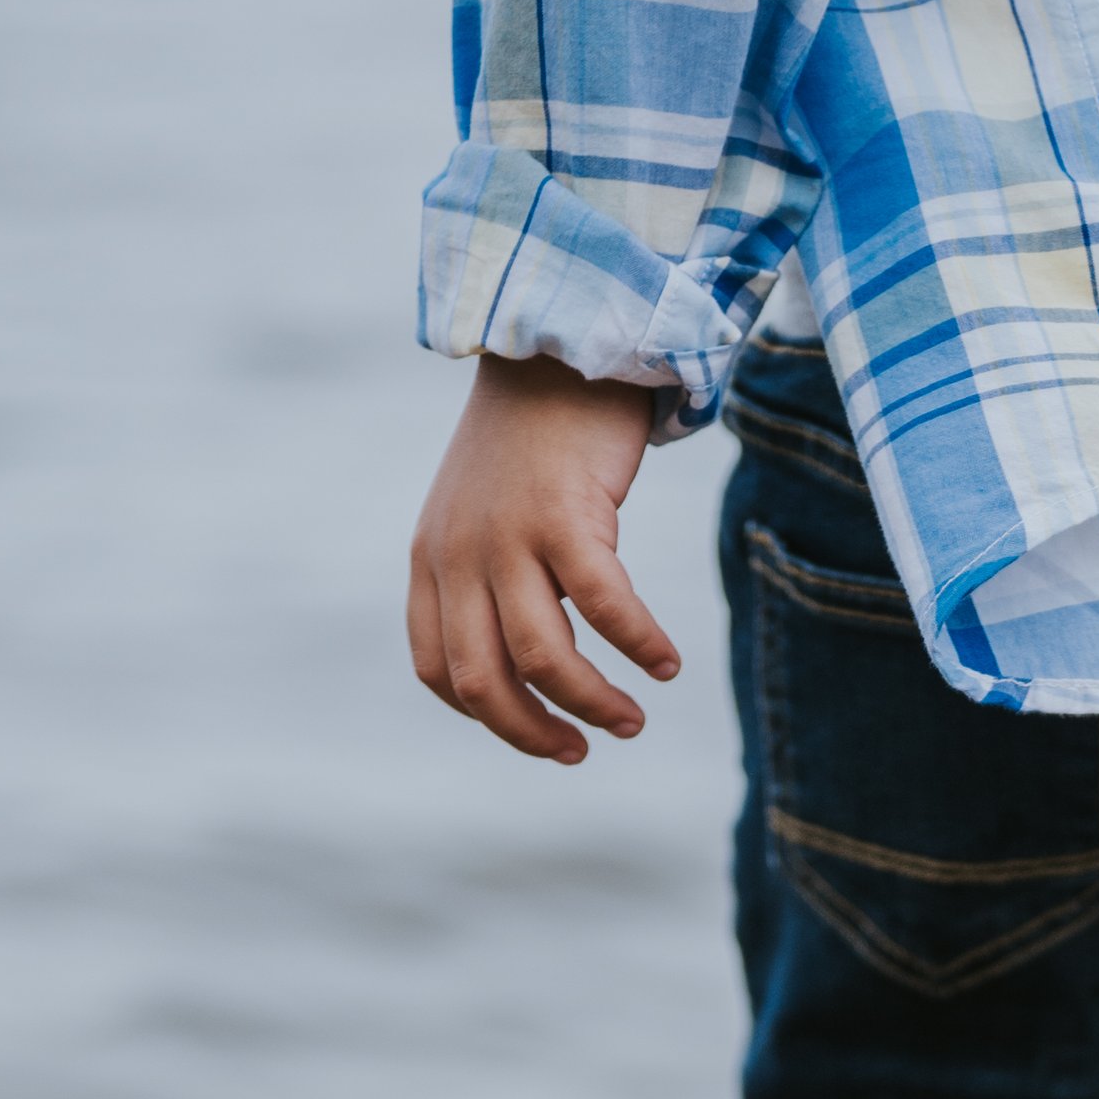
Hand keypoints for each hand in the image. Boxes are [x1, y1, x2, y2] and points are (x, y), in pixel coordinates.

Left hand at [407, 355, 680, 764]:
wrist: (557, 349)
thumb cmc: (534, 440)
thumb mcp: (484, 512)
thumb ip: (490, 576)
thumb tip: (533, 659)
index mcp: (433, 559)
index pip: (440, 670)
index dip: (489, 717)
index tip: (541, 732)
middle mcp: (458, 554)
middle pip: (485, 681)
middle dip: (535, 733)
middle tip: (584, 749)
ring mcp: (507, 536)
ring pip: (542, 658)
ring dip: (592, 704)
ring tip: (631, 721)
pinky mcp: (564, 515)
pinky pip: (604, 607)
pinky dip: (639, 646)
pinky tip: (666, 664)